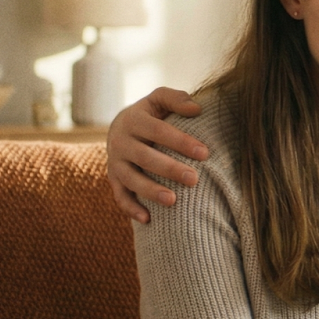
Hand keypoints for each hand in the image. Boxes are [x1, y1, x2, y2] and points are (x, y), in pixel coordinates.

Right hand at [107, 87, 208, 222]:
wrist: (120, 128)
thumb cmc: (151, 114)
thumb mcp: (159, 100)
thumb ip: (175, 98)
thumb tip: (197, 109)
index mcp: (134, 120)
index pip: (158, 131)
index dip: (180, 142)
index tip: (204, 153)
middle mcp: (120, 141)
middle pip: (145, 157)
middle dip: (170, 169)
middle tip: (194, 179)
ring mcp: (115, 162)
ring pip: (131, 179)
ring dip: (151, 191)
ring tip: (173, 201)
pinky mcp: (113, 179)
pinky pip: (120, 196)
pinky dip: (131, 209)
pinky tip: (148, 220)